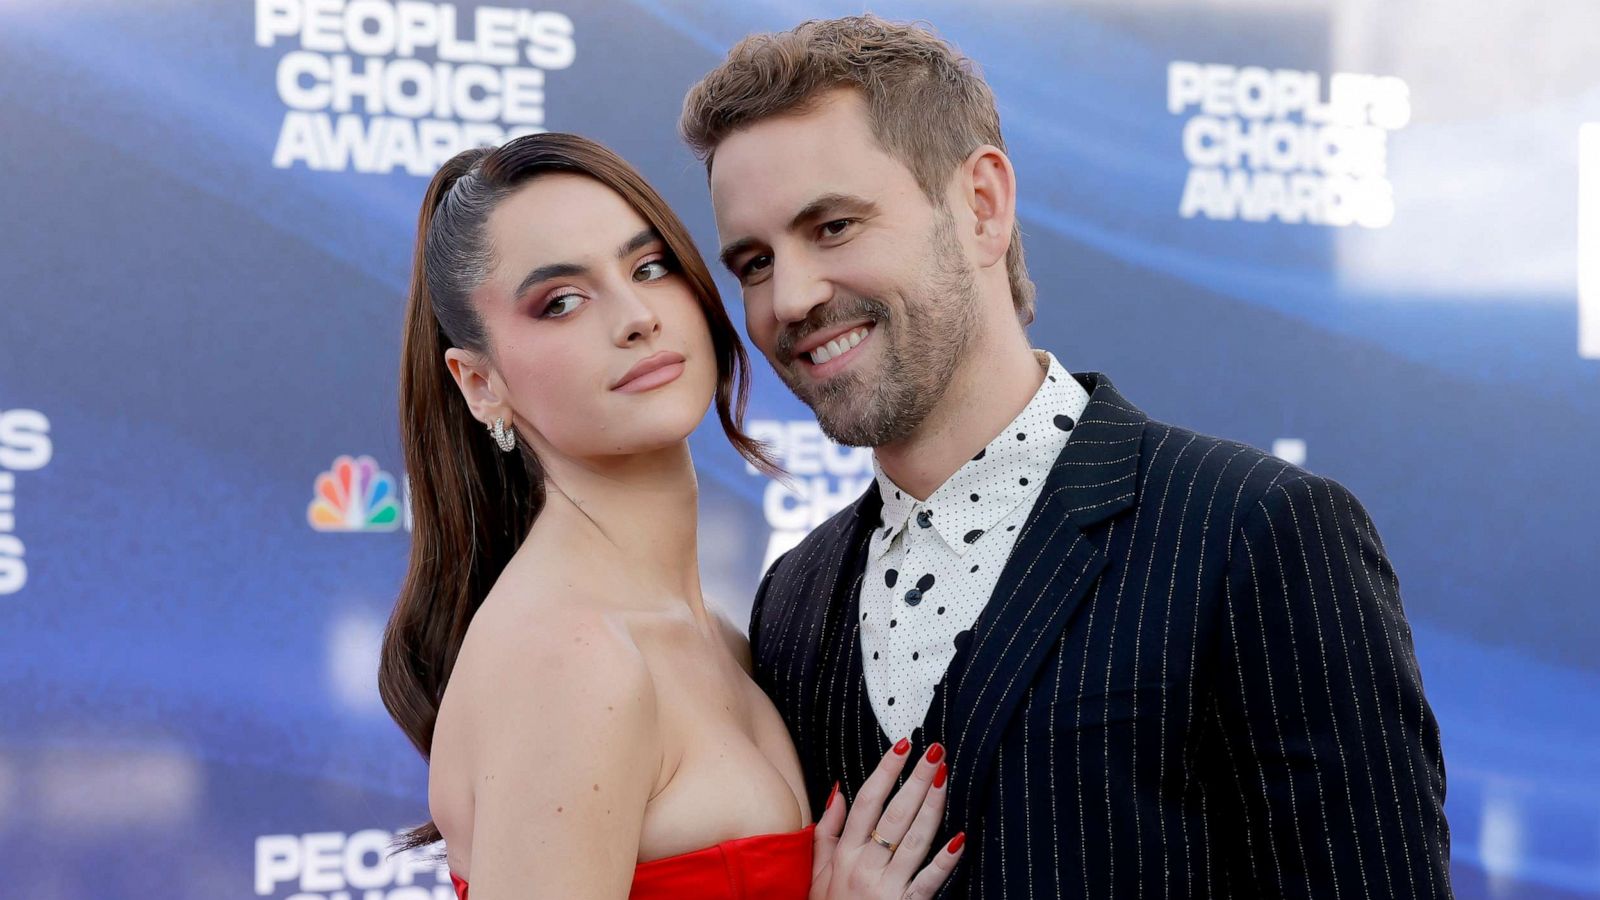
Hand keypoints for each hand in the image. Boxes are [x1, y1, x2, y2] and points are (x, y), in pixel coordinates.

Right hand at [808, 739, 965, 899]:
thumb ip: (826, 831)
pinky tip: (960, 839)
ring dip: (931, 807)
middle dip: (915, 779)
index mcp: (845, 853)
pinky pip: (928, 881)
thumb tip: (838, 791)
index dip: (885, 770)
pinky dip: (945, 861)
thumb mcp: (816, 872)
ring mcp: (886, 886)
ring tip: (944, 779)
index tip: (902, 745)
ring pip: (914, 839)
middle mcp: (865, 865)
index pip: (867, 801)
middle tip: (935, 752)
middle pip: (894, 814)